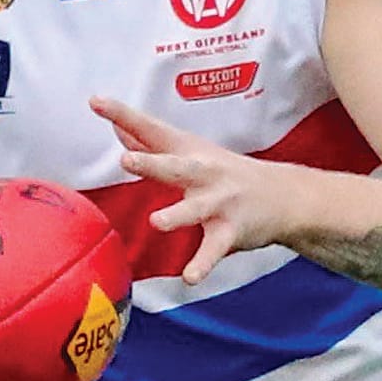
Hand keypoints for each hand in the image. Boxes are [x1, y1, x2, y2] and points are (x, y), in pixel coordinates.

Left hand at [90, 96, 296, 285]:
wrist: (285, 196)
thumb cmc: (227, 173)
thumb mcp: (191, 152)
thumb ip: (153, 145)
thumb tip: (119, 129)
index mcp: (188, 151)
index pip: (151, 130)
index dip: (124, 115)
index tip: (96, 102)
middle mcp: (203, 172)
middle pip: (174, 166)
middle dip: (151, 163)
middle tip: (125, 159)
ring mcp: (219, 202)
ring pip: (194, 210)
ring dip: (176, 215)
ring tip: (157, 222)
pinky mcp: (231, 231)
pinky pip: (213, 250)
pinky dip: (202, 264)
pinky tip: (189, 278)